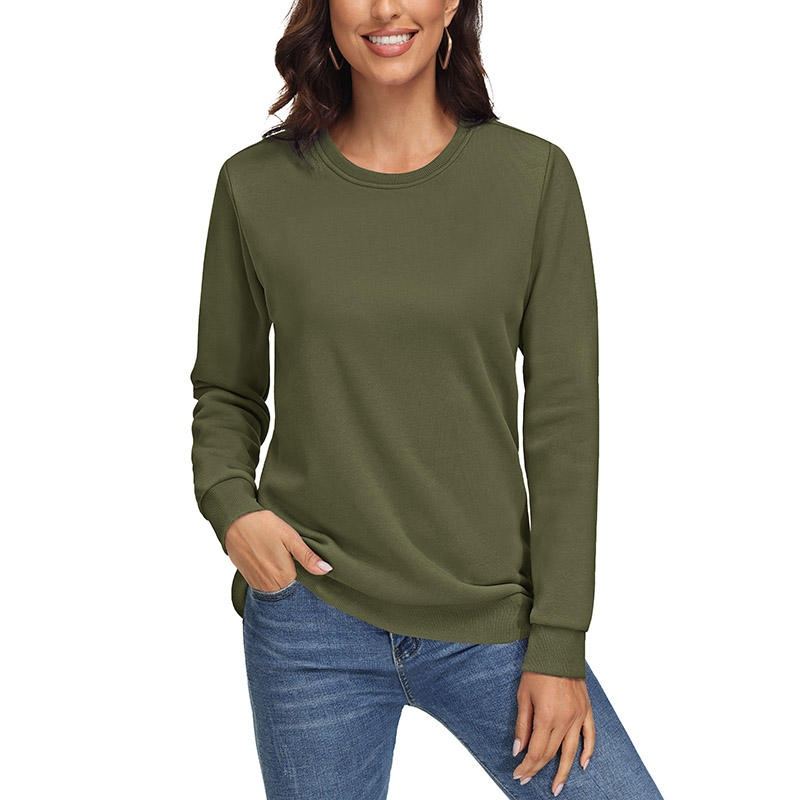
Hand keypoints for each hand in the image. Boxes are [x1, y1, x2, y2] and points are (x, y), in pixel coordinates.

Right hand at [224, 509, 332, 591]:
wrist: (235, 521)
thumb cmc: (264, 526)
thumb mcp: (291, 538)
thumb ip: (308, 557)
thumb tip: (327, 570)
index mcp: (284, 576)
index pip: (303, 585)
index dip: (305, 572)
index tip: (302, 561)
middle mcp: (269, 585)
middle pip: (289, 588)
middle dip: (293, 576)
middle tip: (290, 556)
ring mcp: (257, 584)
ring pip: (276, 587)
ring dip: (280, 577)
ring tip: (278, 557)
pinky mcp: (248, 579)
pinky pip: (264, 584)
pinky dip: (269, 576)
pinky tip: (269, 560)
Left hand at [512, 671, 594, 794]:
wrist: (557, 650)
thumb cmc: (538, 669)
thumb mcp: (523, 696)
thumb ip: (522, 725)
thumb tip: (518, 749)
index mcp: (546, 717)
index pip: (536, 751)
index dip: (527, 766)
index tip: (518, 774)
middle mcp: (564, 720)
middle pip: (551, 753)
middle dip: (538, 769)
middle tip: (528, 779)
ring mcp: (577, 716)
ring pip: (571, 751)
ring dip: (564, 772)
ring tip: (557, 787)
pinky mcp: (586, 710)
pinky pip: (590, 736)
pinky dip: (588, 752)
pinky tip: (583, 765)